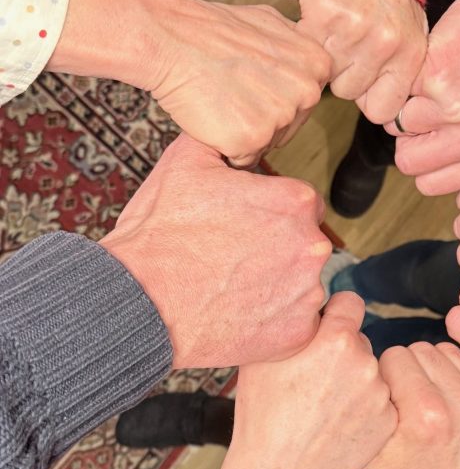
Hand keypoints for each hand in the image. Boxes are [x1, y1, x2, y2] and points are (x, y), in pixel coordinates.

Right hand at [48, 0, 331, 166]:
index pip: (305, 102)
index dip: (275, 95)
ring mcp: (282, 116)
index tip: (252, 79)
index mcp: (319, 64)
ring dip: (244, 132)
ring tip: (222, 99)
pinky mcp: (253, 138)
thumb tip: (315, 63)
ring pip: (268, 144)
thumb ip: (299, 49)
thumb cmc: (214, 30)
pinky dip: (226, 145)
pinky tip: (213, 116)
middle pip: (291, 127)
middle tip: (232, 90)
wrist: (170, 39)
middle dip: (263, 118)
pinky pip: (244, 158)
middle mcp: (309, 92)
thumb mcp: (271, 24)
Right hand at [100, 134, 330, 367]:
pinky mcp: (298, 334)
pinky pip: (299, 325)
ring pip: (304, 286)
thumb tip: (235, 134)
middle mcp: (313, 246)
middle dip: (279, 250)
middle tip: (237, 261)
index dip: (271, 215)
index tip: (246, 229)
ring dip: (280, 287)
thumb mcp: (185, 161)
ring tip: (235, 290)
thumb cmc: (160, 233)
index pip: (301, 206)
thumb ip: (225, 141)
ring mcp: (308, 293)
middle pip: (306, 245)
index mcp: (296, 201)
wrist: (138, 301)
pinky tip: (245, 317)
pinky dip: (278, 323)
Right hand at [208, 293, 396, 468]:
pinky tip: (337, 422)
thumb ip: (295, 324)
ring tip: (323, 405)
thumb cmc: (262, 413)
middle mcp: (364, 363)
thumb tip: (310, 308)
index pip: (351, 301)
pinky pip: (378, 400)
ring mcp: (379, 395)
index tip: (326, 326)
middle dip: (341, 351)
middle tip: (315, 377)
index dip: (335, 312)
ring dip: (353, 380)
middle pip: (358, 340)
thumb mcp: (264, 355)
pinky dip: (363, 408)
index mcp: (335, 340)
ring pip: (369, 371)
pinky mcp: (387, 421)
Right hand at [297, 0, 427, 123]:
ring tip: (338, 30)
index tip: (366, 83)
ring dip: (326, 56)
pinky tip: (323, 20)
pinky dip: (309, 37)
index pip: (382, 110)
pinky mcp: (323, 16)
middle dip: (345, 73)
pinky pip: (307, 48)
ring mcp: (352, 31)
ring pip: (325, 73)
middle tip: (351, 44)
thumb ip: (401, 71)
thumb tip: (386, 112)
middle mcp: (384, 45)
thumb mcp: (411, 32)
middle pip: (348, 93)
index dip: (368, 99)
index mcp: (409, 54)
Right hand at [363, 342, 459, 468]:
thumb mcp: (370, 450)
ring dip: (434, 367)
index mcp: (426, 415)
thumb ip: (364, 403)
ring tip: (430, 395)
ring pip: (447, 350)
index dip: (387, 375)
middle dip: (409, 368)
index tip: (391, 397)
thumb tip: (367, 363)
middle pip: (421, 349)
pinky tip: (451, 396)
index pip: (395, 356)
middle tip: (409, 396)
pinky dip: (458, 373)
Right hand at [388, 0, 459, 194]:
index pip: (428, 185)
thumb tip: (434, 180)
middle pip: (407, 163)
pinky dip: (405, 81)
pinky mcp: (437, 82)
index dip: (424, 156)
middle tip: (430, 106)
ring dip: (406, 104)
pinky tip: (432, 66)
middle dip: (409, 136)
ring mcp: (457, 112)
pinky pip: (396, 96)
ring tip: (434, 83)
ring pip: (396, 128)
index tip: (436, 132)